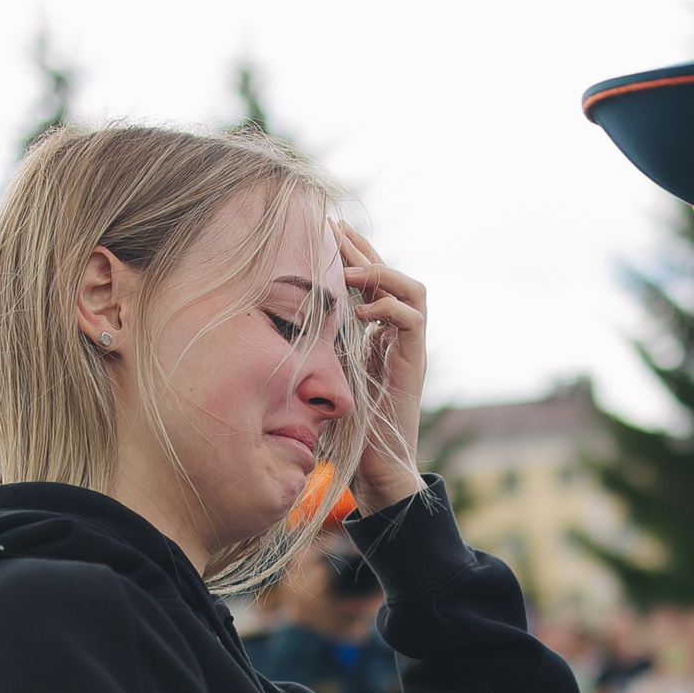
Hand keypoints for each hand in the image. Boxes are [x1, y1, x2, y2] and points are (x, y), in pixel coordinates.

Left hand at [337, 225, 425, 511]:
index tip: (326, 230)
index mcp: (378, 333)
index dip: (352, 253)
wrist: (377, 464)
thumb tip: (279, 324)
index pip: (372, 281)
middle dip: (363, 249)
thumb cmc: (348, 427)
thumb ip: (318, 346)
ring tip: (350, 270)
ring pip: (413, 290)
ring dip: (382, 273)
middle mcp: (398, 334)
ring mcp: (410, 347)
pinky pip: (411, 320)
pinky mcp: (414, 362)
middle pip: (391, 276)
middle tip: (335, 228)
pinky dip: (387, 308)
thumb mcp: (325, 374)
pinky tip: (360, 310)